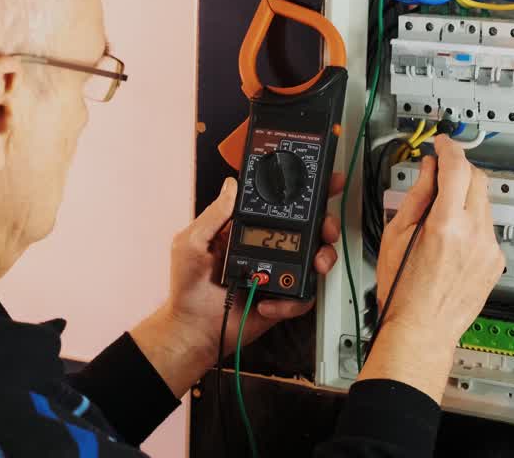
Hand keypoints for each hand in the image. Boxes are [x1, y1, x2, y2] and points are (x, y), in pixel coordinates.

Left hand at [130, 174, 342, 395]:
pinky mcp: (283, 300)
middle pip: (308, 230)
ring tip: (314, 264)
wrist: (195, 330)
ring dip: (321, 258)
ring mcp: (278, 273)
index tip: (321, 184)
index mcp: (248, 231)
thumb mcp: (192, 243)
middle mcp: (267, 250)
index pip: (279, 207)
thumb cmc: (188, 288)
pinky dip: (290, 300)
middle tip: (325, 228)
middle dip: (325, 224)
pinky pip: (303, 296)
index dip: (302, 195)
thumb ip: (214, 215)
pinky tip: (267, 302)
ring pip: (315, 259)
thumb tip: (231, 186)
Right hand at [358, 135, 503, 401]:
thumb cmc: (402, 291)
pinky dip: (472, 223)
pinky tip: (452, 240)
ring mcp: (489, 249)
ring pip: (484, 203)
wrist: (422, 330)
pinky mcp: (496, 261)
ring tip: (441, 214)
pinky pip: (487, 228)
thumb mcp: (395, 236)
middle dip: (460, 169)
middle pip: (477, 179)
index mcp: (446, 225)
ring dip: (465, 197)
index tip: (442, 144)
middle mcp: (474, 234)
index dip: (449, 149)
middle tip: (441, 171)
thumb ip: (416, 196)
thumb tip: (428, 170)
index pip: (457, 169)